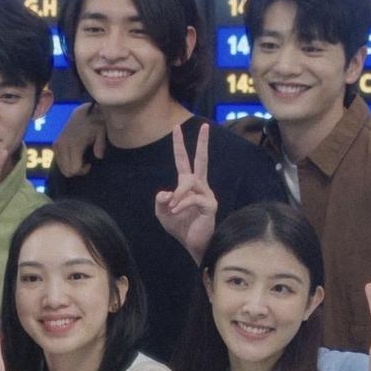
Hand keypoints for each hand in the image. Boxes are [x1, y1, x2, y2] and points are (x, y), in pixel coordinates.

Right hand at [52, 102, 106, 176]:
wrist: (82, 113)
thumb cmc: (94, 123)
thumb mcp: (101, 132)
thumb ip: (100, 145)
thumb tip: (99, 157)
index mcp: (74, 144)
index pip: (73, 168)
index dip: (83, 170)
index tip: (90, 164)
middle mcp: (62, 146)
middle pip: (67, 171)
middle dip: (77, 171)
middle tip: (86, 163)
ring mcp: (57, 145)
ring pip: (61, 168)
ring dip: (71, 167)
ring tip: (80, 160)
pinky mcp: (55, 145)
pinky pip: (58, 162)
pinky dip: (66, 163)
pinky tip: (74, 156)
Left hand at [155, 123, 216, 263]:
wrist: (192, 245)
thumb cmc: (180, 227)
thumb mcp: (162, 213)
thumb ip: (160, 201)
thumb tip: (166, 192)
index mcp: (188, 185)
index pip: (183, 161)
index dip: (179, 145)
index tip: (176, 128)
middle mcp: (200, 186)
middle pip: (201, 160)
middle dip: (202, 143)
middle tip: (205, 125)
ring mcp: (207, 194)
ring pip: (190, 182)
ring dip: (178, 194)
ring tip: (172, 207)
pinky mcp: (210, 205)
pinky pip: (193, 198)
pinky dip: (181, 204)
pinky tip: (175, 211)